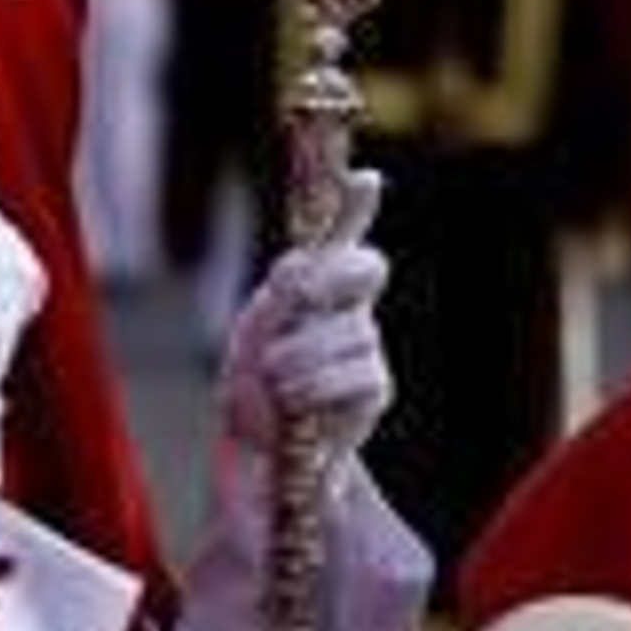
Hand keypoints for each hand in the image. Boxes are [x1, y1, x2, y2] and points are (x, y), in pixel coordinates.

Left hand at [216, 168, 391, 484]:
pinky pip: (358, 375)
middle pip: (369, 267)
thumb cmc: (255, 380)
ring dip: (305, 356)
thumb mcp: (256, 329)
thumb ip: (282, 293)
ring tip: (277, 381)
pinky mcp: (375, 388)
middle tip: (300, 297)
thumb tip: (304, 264)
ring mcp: (366, 343)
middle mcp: (349, 303)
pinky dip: (319, 389)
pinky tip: (298, 405)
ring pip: (352, 330)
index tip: (364, 179)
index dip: (355, 204)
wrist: (258, 451)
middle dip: (334, 276)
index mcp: (316, 278)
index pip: (344, 229)